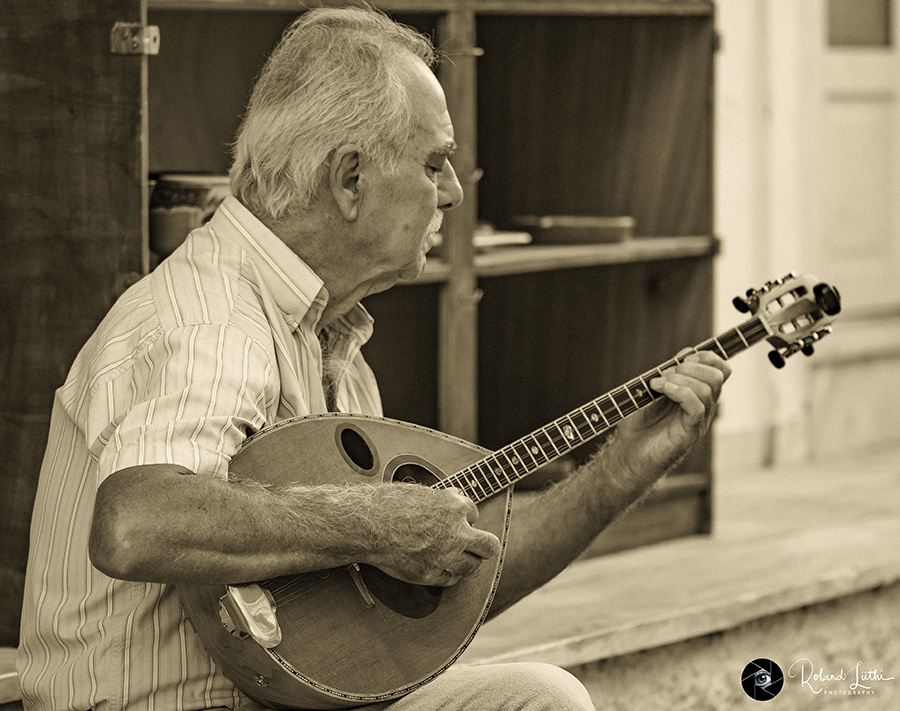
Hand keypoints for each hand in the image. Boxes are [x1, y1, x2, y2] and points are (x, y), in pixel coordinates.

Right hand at [362, 483, 501, 586]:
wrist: (367, 524)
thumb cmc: (388, 504)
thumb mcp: (421, 492)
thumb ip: (443, 499)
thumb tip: (456, 498)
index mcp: (454, 506)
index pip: (475, 513)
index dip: (464, 518)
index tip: (455, 521)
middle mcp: (456, 531)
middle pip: (489, 546)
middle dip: (484, 545)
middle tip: (474, 545)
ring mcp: (445, 555)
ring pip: (473, 567)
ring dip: (466, 562)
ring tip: (456, 558)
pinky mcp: (431, 574)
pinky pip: (451, 579)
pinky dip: (448, 574)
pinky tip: (440, 567)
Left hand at [618, 349, 730, 477]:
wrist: (627, 455)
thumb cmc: (638, 425)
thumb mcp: (653, 391)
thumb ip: (671, 373)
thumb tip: (687, 353)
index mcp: (697, 395)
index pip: (720, 370)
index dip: (707, 357)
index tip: (682, 358)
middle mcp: (703, 408)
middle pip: (718, 376)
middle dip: (692, 366)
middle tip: (666, 373)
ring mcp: (698, 421)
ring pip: (708, 390)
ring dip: (680, 378)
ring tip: (657, 384)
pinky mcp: (689, 434)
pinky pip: (697, 407)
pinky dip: (679, 391)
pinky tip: (661, 389)